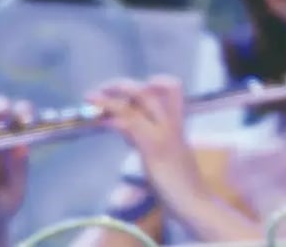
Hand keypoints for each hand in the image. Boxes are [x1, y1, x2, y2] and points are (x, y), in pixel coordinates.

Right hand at [0, 97, 30, 239]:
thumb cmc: (4, 205)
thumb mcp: (14, 193)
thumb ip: (18, 171)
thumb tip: (22, 147)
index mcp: (18, 142)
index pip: (23, 118)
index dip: (25, 113)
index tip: (26, 120)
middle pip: (0, 112)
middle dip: (1, 106)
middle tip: (1, 110)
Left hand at [88, 75, 206, 210]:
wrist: (195, 203)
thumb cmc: (182, 186)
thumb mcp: (167, 157)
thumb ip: (149, 141)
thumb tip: (129, 132)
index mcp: (176, 125)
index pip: (172, 89)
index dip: (152, 83)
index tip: (130, 89)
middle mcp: (172, 124)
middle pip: (150, 90)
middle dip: (122, 85)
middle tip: (101, 89)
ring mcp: (164, 134)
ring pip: (138, 103)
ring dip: (110, 98)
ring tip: (91, 97)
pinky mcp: (154, 147)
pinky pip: (131, 124)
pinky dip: (112, 118)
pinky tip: (99, 121)